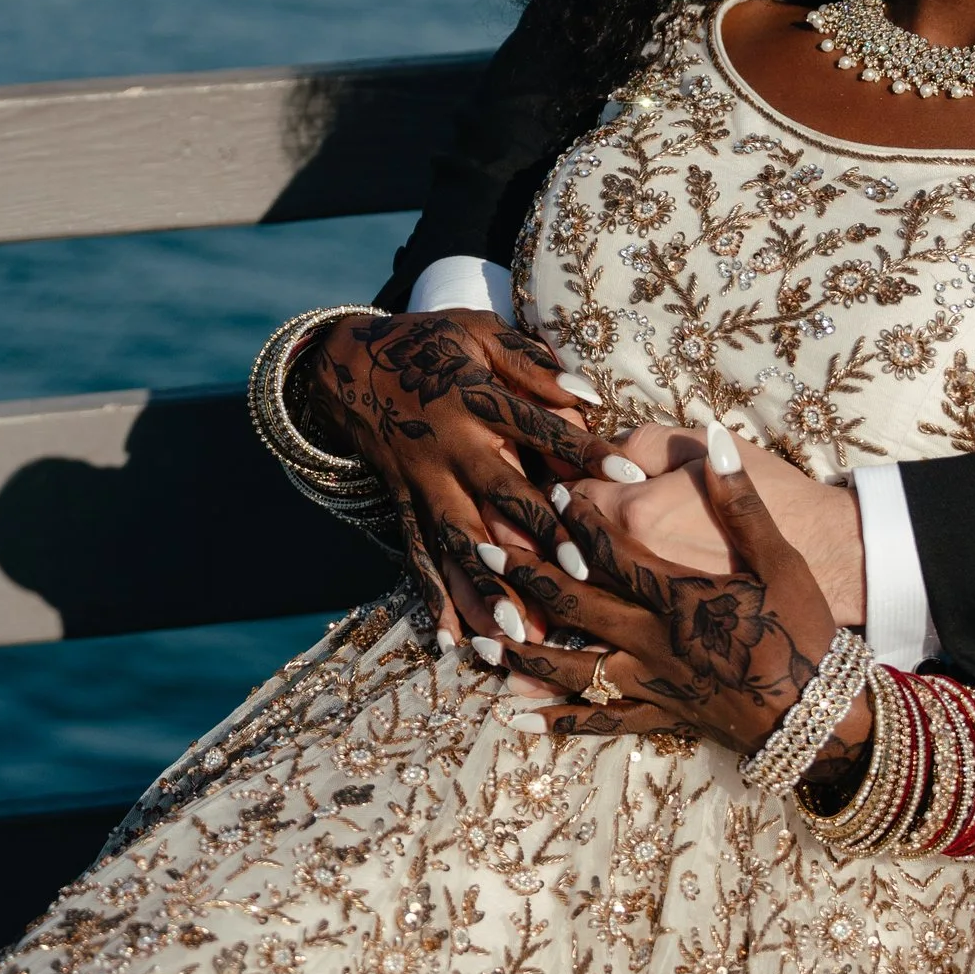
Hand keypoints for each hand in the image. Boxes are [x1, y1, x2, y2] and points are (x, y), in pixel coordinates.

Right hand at [297, 309, 598, 641]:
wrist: (344, 364)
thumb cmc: (428, 343)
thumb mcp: (478, 332)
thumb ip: (531, 364)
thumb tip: (588, 395)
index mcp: (473, 399)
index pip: (539, 427)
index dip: (583, 450)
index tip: (630, 476)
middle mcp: (449, 447)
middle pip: (499, 495)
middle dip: (539, 536)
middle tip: (579, 575)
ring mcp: (422, 482)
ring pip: (458, 541)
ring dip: (486, 588)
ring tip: (517, 634)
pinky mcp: (402, 505)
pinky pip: (418, 556)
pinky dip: (433, 598)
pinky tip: (451, 641)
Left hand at [504, 426, 849, 758]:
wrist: (816, 710)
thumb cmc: (801, 627)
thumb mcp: (778, 557)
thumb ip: (740, 500)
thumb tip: (716, 438)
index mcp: (675, 594)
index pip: (611, 550)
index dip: (576, 520)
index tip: (548, 492)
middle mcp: (650, 637)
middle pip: (572, 603)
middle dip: (526, 576)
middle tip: (483, 550)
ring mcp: (648, 680)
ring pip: (569, 665)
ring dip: (520, 651)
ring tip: (478, 639)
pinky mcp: (655, 713)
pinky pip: (597, 719)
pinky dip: (556, 719)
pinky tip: (517, 718)